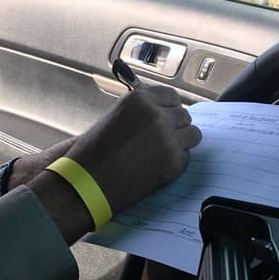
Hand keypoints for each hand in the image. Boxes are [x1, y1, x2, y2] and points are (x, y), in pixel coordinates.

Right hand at [30, 86, 201, 241]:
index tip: (165, 115)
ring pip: (193, 135)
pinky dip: (175, 162)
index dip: (169, 108)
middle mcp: (156, 115)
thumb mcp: (113, 117)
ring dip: (181, 142)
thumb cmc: (93, 152)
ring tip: (162, 152)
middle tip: (161, 139)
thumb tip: (162, 111)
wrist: (85, 183)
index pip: (171, 96)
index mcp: (139, 100)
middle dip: (175, 126)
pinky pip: (186, 157)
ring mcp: (167, 139)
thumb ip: (140, 111)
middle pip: (184, 115)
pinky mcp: (173, 163)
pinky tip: (155, 166)